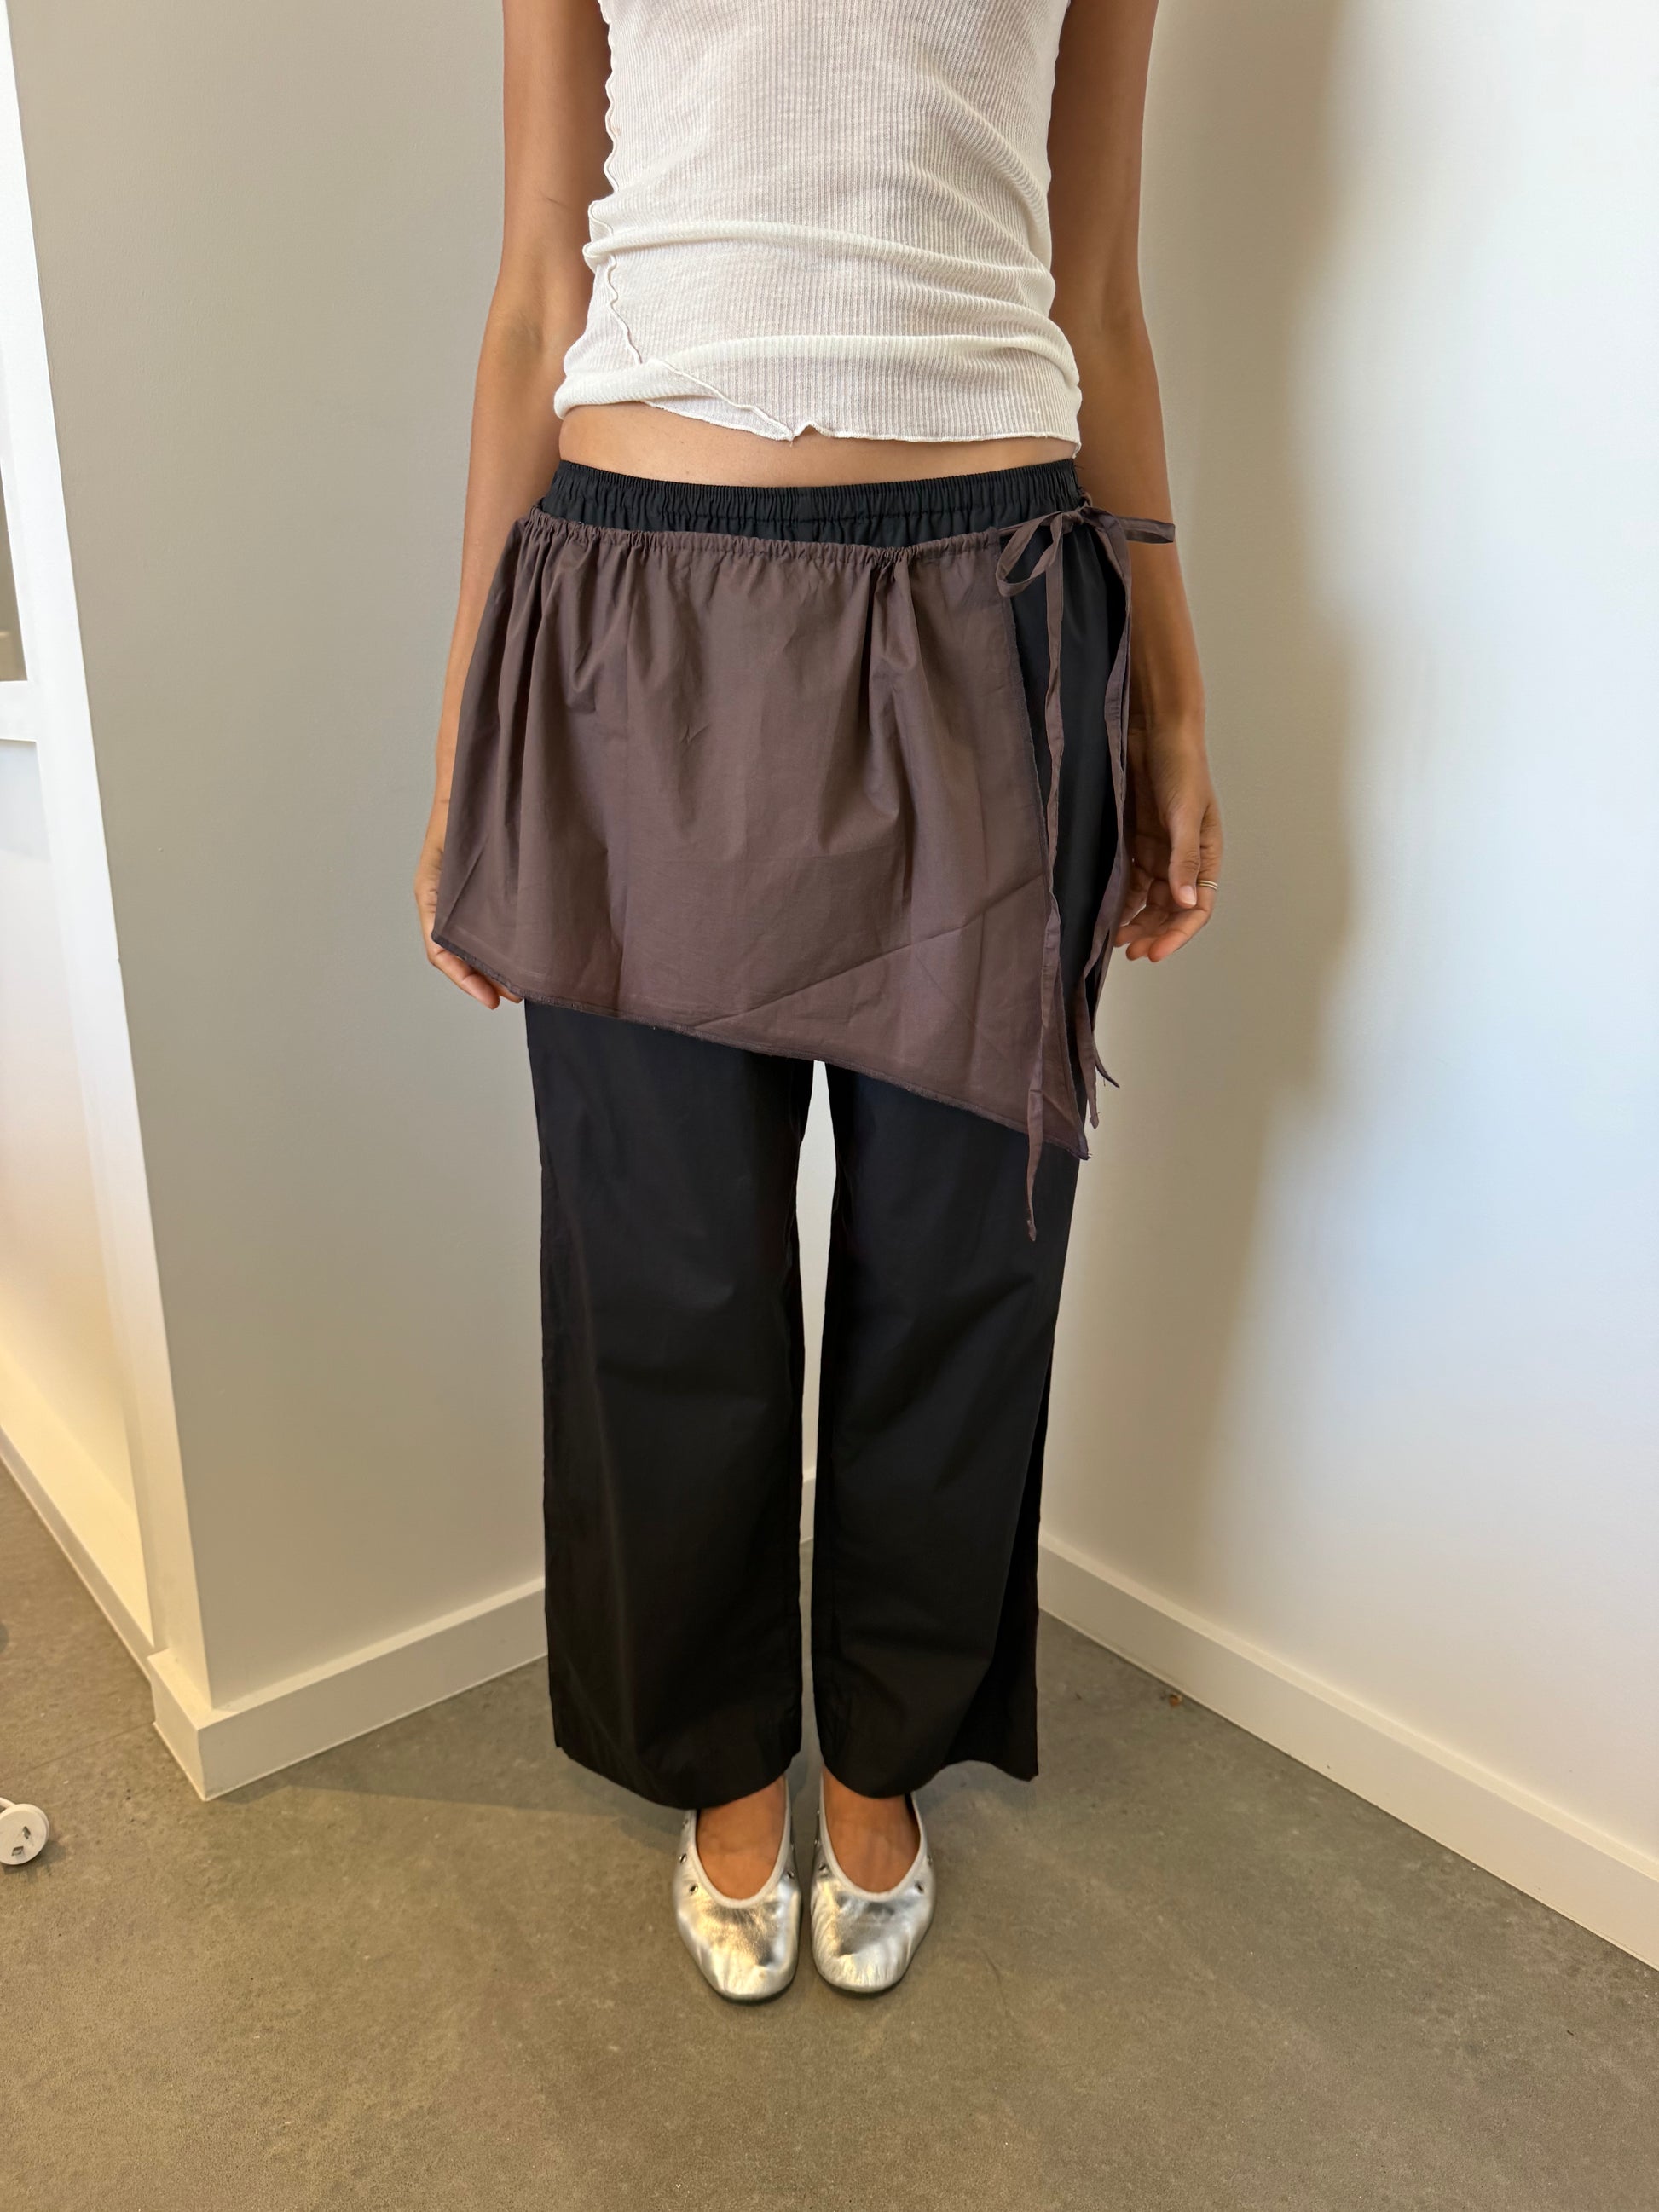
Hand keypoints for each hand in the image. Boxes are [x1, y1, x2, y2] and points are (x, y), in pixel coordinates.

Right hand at [414, 803, 519, 1008]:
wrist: (483, 782)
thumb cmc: (460, 815)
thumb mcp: (443, 867)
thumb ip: (442, 909)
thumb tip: (451, 950)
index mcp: (432, 900)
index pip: (442, 954)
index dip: (465, 981)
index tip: (491, 1000)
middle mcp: (453, 904)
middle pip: (465, 956)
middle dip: (488, 980)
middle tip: (517, 994)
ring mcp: (476, 898)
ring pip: (483, 944)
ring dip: (500, 966)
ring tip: (526, 981)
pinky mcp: (498, 890)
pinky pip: (500, 924)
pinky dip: (510, 943)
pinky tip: (529, 951)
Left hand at [1114, 717, 1222, 962]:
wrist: (1156, 731)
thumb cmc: (1182, 767)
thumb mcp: (1185, 814)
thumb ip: (1184, 858)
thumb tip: (1187, 902)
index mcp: (1205, 855)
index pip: (1196, 907)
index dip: (1177, 933)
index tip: (1154, 952)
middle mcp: (1182, 860)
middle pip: (1170, 910)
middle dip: (1153, 933)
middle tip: (1129, 952)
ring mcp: (1158, 852)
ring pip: (1148, 900)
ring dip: (1135, 922)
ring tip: (1114, 940)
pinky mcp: (1135, 842)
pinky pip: (1129, 880)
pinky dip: (1121, 900)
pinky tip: (1107, 913)